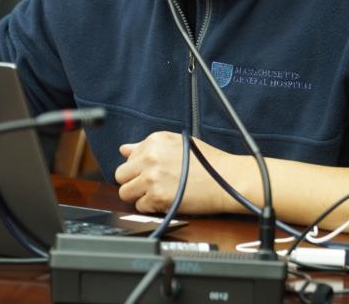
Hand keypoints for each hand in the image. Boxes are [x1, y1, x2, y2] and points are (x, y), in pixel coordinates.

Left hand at [114, 131, 239, 214]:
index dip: (138, 168)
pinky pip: (140, 206)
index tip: (152, 172)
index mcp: (154, 141)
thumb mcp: (177, 143)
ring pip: (125, 192)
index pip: (128, 157)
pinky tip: (166, 200)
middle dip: (133, 181)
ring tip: (158, 193)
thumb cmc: (208, 162)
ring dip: (139, 195)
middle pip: (121, 175)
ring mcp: (152, 177)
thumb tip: (124, 149)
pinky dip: (151, 207)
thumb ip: (147, 146)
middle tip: (151, 185)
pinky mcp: (157, 197)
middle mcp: (150, 157)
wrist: (227, 179)